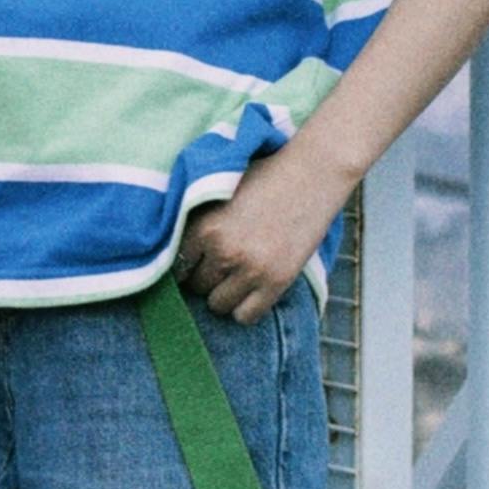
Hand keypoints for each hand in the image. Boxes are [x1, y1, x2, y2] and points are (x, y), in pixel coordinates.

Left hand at [175, 139, 351, 325]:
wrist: (314, 173)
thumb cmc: (266, 176)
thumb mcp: (222, 192)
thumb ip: (201, 219)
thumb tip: (174, 247)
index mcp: (205, 226)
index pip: (177, 266)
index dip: (189, 265)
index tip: (200, 262)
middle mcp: (224, 251)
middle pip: (197, 286)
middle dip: (207, 279)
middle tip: (224, 266)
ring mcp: (251, 269)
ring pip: (218, 304)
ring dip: (225, 294)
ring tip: (238, 277)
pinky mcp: (276, 282)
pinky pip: (246, 316)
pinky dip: (245, 308)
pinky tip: (253, 289)